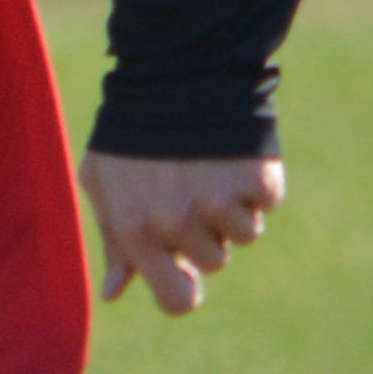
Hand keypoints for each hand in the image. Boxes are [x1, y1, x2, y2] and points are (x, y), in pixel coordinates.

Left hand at [88, 149, 281, 316]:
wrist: (176, 72)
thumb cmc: (132, 132)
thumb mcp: (106, 182)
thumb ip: (115, 240)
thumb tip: (114, 292)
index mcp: (136, 229)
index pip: (177, 300)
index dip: (185, 291)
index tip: (188, 277)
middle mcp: (177, 222)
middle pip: (214, 263)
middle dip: (208, 236)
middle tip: (191, 191)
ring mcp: (219, 201)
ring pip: (245, 234)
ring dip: (234, 207)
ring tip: (210, 168)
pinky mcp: (256, 178)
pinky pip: (266, 203)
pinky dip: (257, 183)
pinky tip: (233, 155)